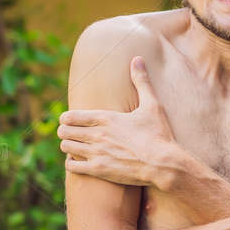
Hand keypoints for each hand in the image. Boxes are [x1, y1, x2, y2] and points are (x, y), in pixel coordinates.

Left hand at [58, 56, 185, 188]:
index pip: (70, 115)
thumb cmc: (159, 134)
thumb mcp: (152, 105)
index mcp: (106, 118)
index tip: (69, 120)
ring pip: (66, 147)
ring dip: (69, 146)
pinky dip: (72, 164)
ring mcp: (96, 153)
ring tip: (76, 147)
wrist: (165, 164)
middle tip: (71, 133)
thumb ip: (142, 81)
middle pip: (64, 131)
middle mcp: (97, 134)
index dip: (65, 118)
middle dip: (65, 131)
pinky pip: (72, 167)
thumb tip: (138, 59)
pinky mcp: (99, 170)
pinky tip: (79, 162)